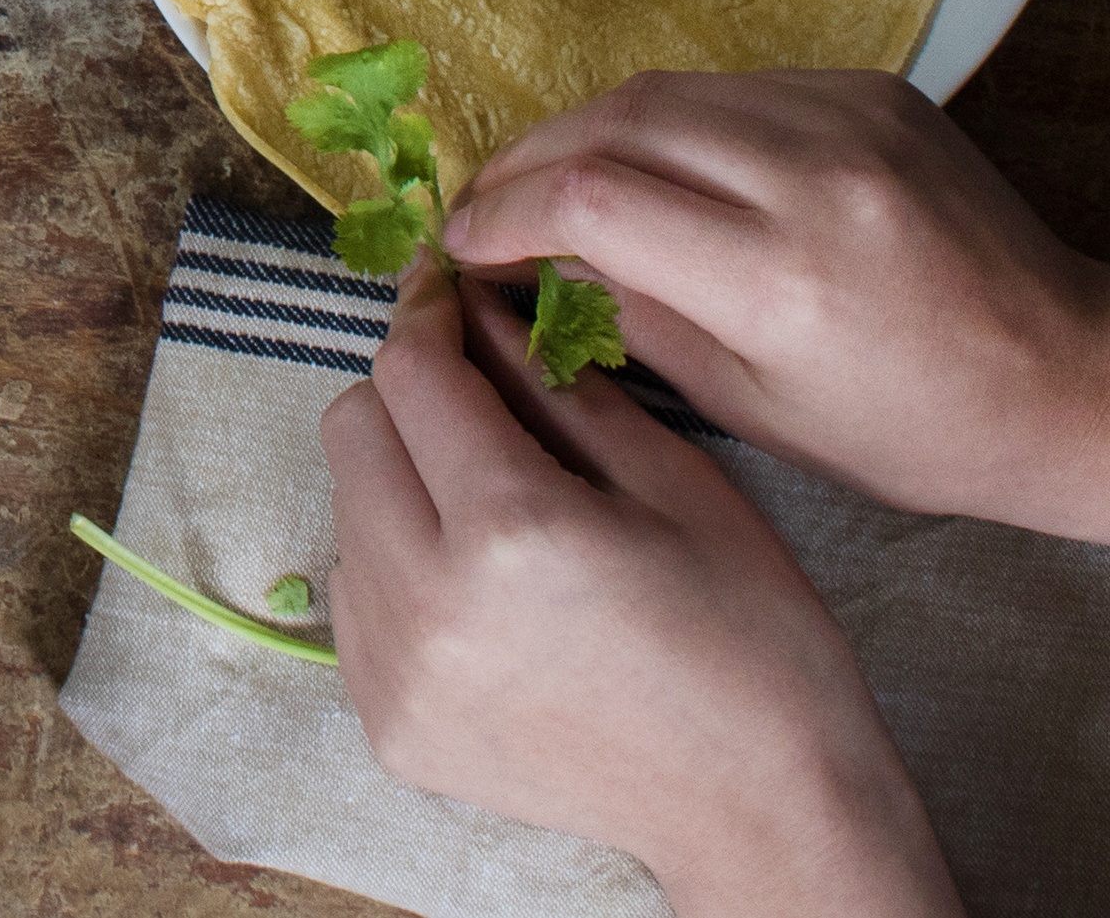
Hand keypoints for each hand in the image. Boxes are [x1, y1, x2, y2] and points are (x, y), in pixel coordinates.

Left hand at [326, 260, 960, 915]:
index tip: (449, 293)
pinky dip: (399, 563)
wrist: (761, 816)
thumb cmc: (750, 639)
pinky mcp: (388, 725)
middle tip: (479, 401)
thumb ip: (555, 381)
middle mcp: (427, 602)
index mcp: (510, 529)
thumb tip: (476, 301)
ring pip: (347, 506)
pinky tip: (481, 585)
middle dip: (409, 393)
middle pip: (354, 428)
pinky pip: (356, 594)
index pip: (412, 371)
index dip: (429, 315)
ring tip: (491, 505)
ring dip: (401, 479)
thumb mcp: (673, 481)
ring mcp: (396, 674)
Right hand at [447, 68, 1109, 556]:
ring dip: (582, 128)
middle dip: (524, 160)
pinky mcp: (870, 88)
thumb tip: (530, 262)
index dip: (502, 213)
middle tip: (481, 204)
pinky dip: (667, 118)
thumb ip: (638, 322)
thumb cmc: (917, 431)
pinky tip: (651, 161)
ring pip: (661, 90)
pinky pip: (729, 85)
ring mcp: (847, 118)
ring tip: (544, 176)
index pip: (592, 201)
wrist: (1072, 375)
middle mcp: (812, 178)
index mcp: (784, 279)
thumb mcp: (761, 412)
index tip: (462, 246)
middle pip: (611, 124)